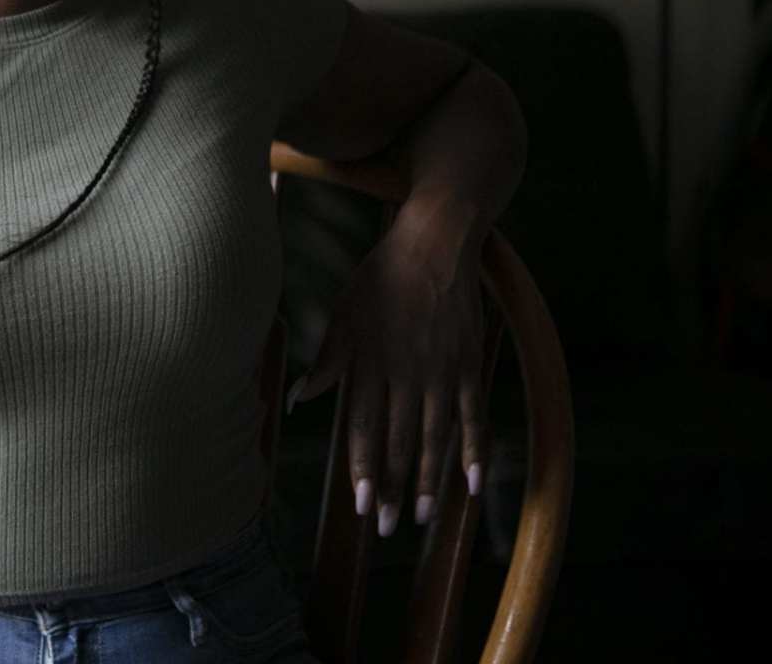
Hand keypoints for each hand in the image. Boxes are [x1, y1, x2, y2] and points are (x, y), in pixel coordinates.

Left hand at [287, 191, 487, 536]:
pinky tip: (472, 482)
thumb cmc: (381, 276)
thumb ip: (326, 361)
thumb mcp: (343, 314)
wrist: (434, 244)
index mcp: (367, 363)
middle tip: (389, 527)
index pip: (364, 428)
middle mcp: (402, 374)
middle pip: (398, 441)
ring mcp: (438, 371)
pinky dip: (474, 449)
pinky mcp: (466, 364)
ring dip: (428, 480)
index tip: (361, 506)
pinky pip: (472, 415)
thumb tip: (298, 399)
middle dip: (393, 487)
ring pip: (433, 437)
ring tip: (422, 516)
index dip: (363, 469)